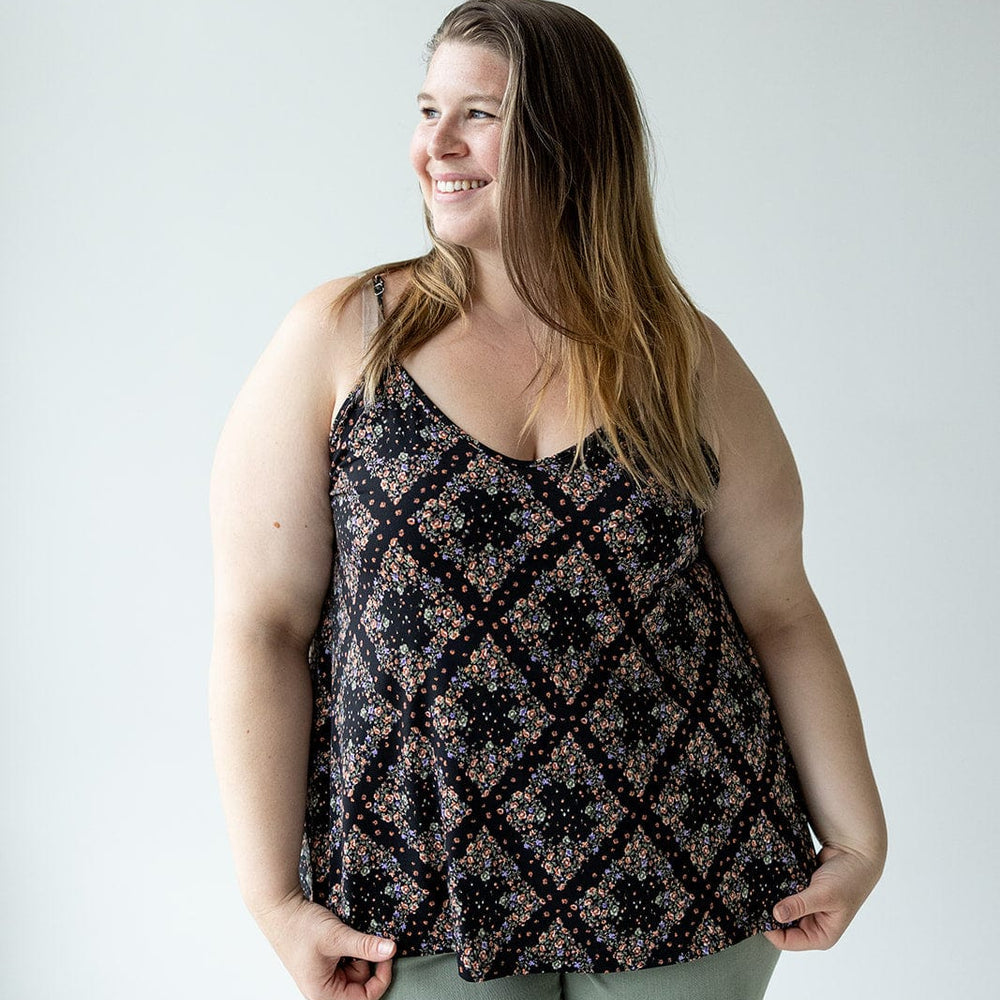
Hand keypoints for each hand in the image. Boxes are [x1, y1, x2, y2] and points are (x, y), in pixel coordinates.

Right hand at [255, 891, 395, 999]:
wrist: (281, 909)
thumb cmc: (301, 927)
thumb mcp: (337, 936)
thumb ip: (365, 946)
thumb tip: (392, 950)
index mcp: (323, 994)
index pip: (364, 998)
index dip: (381, 978)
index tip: (387, 955)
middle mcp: (323, 990)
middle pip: (361, 986)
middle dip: (368, 964)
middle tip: (369, 942)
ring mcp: (323, 977)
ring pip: (355, 973)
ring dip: (360, 955)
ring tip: (348, 938)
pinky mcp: (324, 964)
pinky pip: (347, 963)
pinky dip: (351, 950)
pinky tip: (343, 938)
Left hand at [764, 843, 883, 950]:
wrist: (855, 854)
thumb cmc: (849, 879)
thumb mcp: (824, 895)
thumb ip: (799, 905)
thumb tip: (776, 914)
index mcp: (821, 935)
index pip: (787, 941)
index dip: (770, 930)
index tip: (756, 913)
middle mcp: (812, 924)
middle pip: (781, 925)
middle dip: (768, 913)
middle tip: (753, 899)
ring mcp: (806, 907)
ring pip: (780, 907)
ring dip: (771, 898)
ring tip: (758, 888)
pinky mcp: (801, 892)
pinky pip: (783, 892)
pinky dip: (776, 887)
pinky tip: (767, 878)